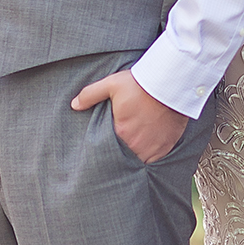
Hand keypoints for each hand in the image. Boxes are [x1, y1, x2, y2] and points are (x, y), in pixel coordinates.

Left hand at [71, 69, 188, 162]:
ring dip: (134, 156)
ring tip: (132, 149)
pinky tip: (146, 149)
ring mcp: (151, 148)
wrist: (169, 83)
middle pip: (123, 156)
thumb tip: (74, 105)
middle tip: (119, 148)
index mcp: (120, 132)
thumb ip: (90, 95)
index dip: (105, 149)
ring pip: (138, 161)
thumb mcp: (111, 84)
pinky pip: (153, 161)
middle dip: (120, 154)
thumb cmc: (140, 84)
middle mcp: (134, 144)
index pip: (107, 149)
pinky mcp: (164, 148)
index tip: (104, 147)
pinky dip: (149, 157)